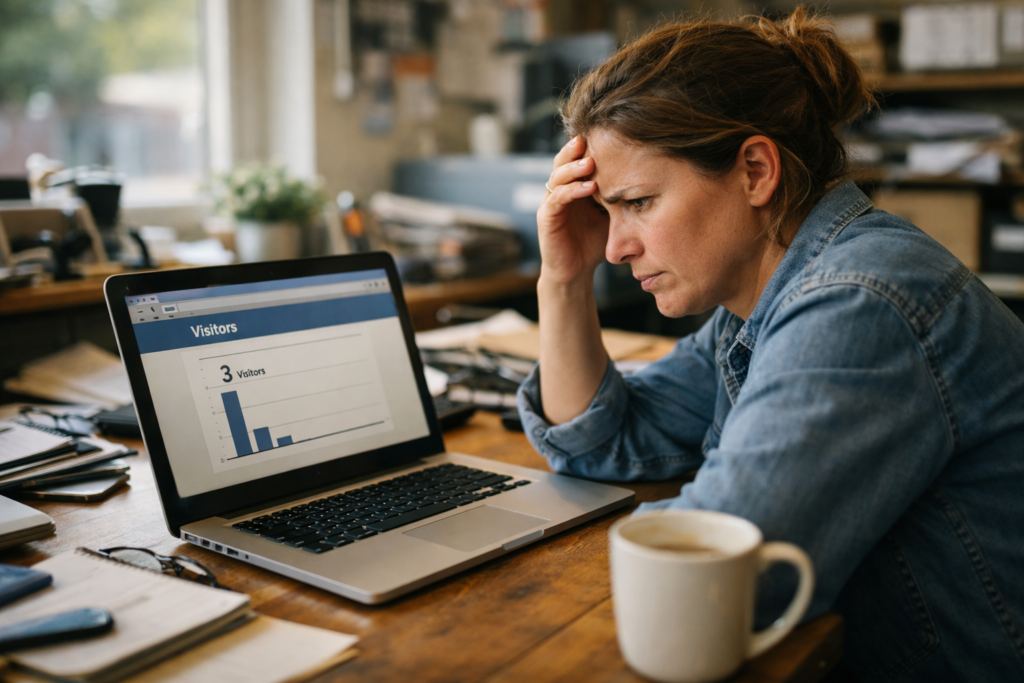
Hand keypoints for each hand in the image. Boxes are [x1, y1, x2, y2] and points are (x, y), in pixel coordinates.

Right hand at [537, 136, 607, 284]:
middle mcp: (560, 190)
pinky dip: (572, 191)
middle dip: (576, 149)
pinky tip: (589, 187)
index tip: (606, 134)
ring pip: (558, 176)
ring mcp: (551, 203)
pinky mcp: (546, 218)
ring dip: (574, 168)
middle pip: (563, 161)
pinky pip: (556, 199)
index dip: (588, 145)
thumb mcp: (612, 213)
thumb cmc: (595, 242)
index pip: (577, 158)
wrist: (577, 272)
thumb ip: (619, 194)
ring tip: (590, 161)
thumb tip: (648, 173)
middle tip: (591, 138)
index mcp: (574, 185)